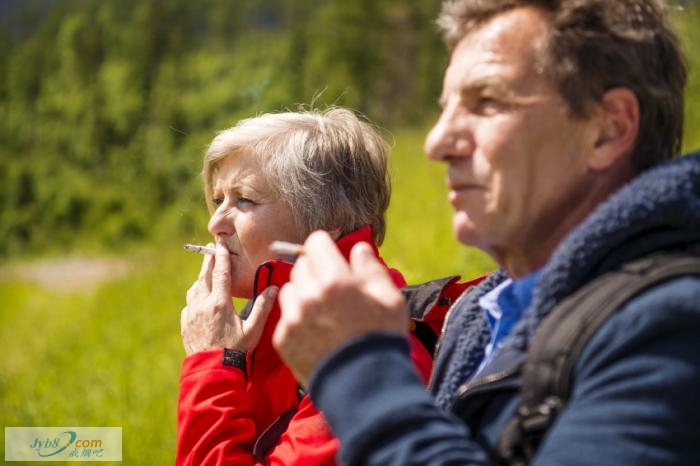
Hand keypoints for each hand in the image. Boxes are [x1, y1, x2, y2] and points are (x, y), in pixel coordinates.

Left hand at [181, 240, 276, 354]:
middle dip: (209, 262)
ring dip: (201, 279)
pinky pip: (189, 304)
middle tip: (212, 251)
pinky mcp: (186, 324)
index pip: (221, 273)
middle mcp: (203, 305)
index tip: (220, 244)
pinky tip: (200, 299)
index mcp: (220, 303)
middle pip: (205, 277)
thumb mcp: (253, 330)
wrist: (212, 371)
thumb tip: (274, 288)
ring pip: (195, 289)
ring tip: (207, 273)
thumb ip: (263, 307)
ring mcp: (192, 314)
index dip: (221, 257)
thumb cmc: (236, 351)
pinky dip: (195, 296)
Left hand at [273, 231, 406, 386]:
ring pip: (290, 289)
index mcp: (335, 280)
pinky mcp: (283, 339)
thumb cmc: (381, 339)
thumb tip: (358, 249)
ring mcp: (293, 318)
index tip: (333, 259)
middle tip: (332, 289)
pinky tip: (317, 333)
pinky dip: (297, 320)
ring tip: (323, 312)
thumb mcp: (389, 298)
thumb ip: (371, 268)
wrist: (365, 388)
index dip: (326, 248)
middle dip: (316, 271)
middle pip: (301, 265)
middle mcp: (309, 295)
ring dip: (303, 294)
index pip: (316, 242)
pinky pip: (285, 316)